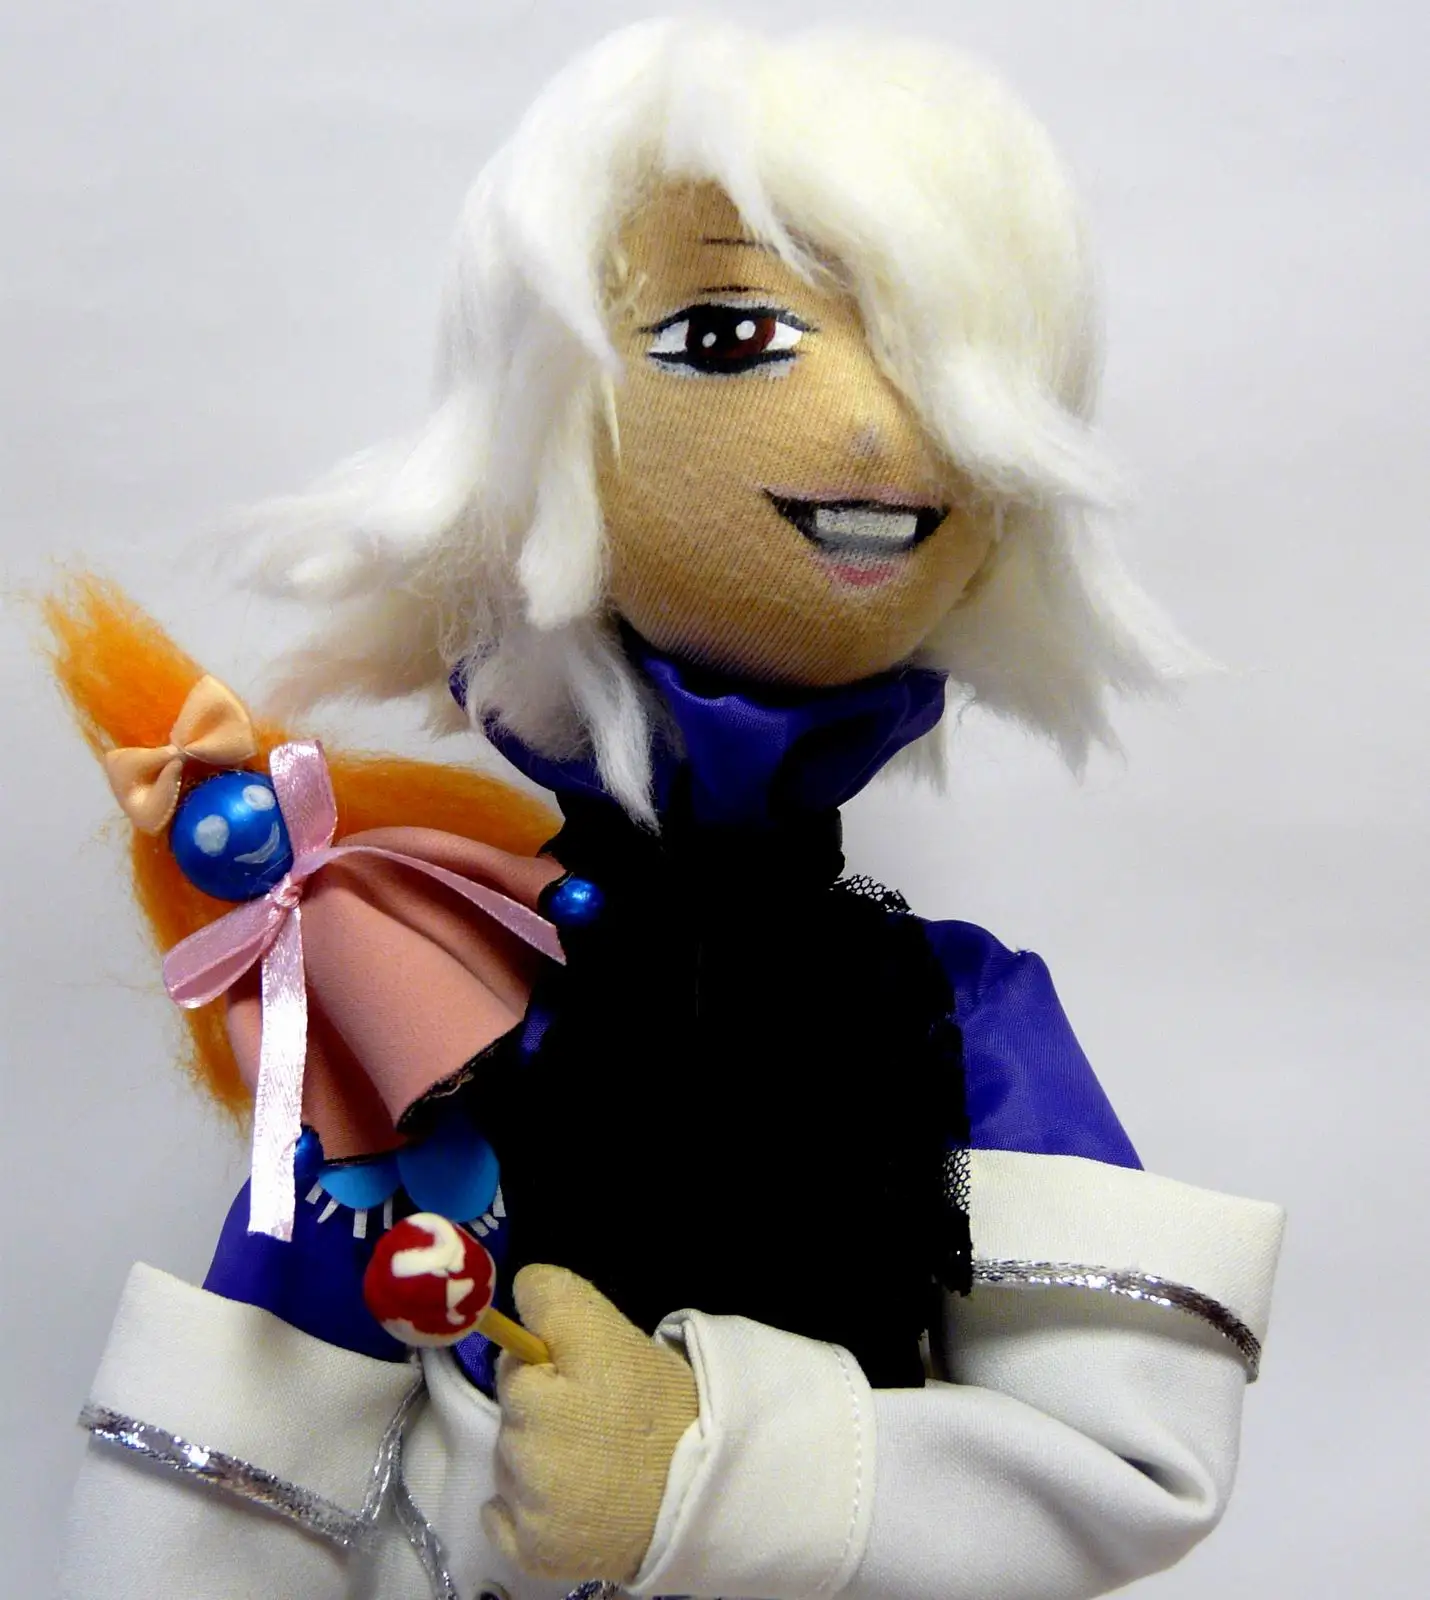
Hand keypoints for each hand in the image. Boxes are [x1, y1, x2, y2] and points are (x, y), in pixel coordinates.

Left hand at [482, 1264, 698, 1582]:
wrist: (702, 1490)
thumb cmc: (660, 1405)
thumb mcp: (612, 1331)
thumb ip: (554, 1297)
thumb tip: (515, 1291)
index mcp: (542, 1389)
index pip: (513, 1360)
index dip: (548, 1363)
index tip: (585, 1377)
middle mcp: (526, 1449)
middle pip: (511, 1413)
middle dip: (542, 1409)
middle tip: (597, 1419)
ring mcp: (528, 1508)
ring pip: (509, 1462)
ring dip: (536, 1458)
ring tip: (593, 1461)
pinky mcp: (534, 1551)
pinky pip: (499, 1519)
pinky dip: (519, 1510)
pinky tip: (562, 1500)